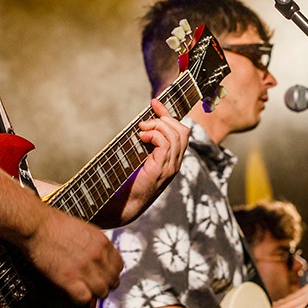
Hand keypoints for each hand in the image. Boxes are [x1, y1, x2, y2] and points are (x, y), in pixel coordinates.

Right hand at [22, 207, 121, 303]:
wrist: (37, 226)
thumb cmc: (56, 225)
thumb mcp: (85, 229)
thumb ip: (97, 244)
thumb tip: (101, 258)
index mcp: (103, 242)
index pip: (119, 266)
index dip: (111, 273)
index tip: (104, 275)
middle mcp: (98, 256)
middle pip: (113, 281)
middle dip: (105, 285)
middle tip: (94, 286)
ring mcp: (85, 268)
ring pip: (102, 292)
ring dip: (94, 294)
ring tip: (84, 291)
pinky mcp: (69, 279)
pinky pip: (85, 298)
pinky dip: (81, 299)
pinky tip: (74, 293)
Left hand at [113, 99, 188, 224]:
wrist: (125, 204)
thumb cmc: (129, 183)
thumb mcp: (139, 159)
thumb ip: (145, 145)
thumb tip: (140, 126)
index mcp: (172, 160)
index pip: (180, 132)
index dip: (168, 115)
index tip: (155, 103)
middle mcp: (175, 163)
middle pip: (182, 130)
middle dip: (165, 117)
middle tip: (146, 119)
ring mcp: (170, 167)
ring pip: (175, 135)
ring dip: (158, 126)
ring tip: (142, 129)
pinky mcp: (162, 169)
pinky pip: (166, 143)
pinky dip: (154, 135)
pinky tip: (142, 137)